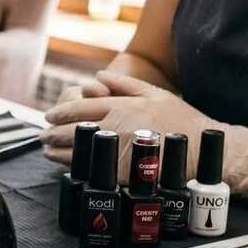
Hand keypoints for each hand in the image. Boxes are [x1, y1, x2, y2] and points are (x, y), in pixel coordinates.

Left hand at [41, 71, 247, 199]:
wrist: (205, 150)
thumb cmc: (181, 121)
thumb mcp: (156, 94)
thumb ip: (125, 84)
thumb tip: (97, 75)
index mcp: (125, 106)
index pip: (84, 107)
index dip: (62, 112)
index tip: (48, 116)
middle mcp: (120, 126)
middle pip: (77, 130)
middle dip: (55, 133)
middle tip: (42, 136)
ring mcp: (122, 150)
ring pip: (81, 151)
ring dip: (60, 152)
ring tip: (47, 151)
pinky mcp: (126, 172)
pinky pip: (96, 170)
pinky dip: (79, 169)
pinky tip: (67, 168)